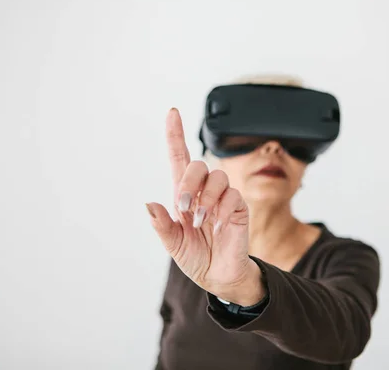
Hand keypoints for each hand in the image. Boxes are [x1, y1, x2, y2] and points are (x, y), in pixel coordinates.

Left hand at [146, 108, 265, 305]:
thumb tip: (149, 204)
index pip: (180, 157)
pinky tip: (217, 227)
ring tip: (201, 220)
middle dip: (188, 181)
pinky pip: (233, 196)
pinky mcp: (239, 207)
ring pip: (217, 177)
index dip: (176, 134)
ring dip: (206, 198)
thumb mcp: (174, 244)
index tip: (172, 112)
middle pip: (198, 164)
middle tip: (183, 207)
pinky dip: (222, 211)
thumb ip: (162, 226)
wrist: (219, 276)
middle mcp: (203, 191)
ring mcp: (223, 198)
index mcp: (184, 195)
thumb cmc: (196, 257)